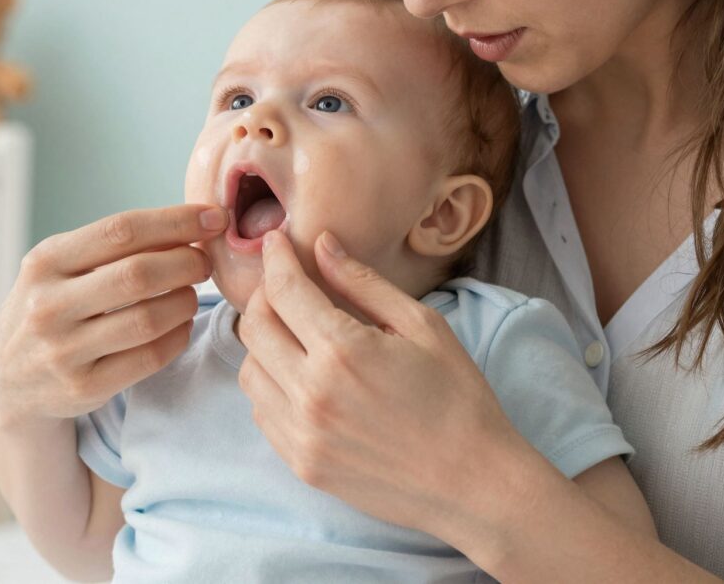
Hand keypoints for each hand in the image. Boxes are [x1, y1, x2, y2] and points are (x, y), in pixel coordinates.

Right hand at [0, 204, 227, 432]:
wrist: (10, 382)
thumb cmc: (50, 308)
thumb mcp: (58, 267)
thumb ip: (110, 246)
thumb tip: (189, 222)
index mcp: (45, 262)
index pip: (121, 231)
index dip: (175, 222)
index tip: (211, 218)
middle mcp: (48, 305)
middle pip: (138, 274)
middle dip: (187, 263)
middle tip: (204, 263)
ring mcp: (64, 351)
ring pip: (149, 319)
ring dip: (185, 301)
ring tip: (190, 294)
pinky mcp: (84, 388)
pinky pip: (150, 357)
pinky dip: (178, 336)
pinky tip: (181, 325)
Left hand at [237, 229, 528, 548]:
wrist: (474, 483)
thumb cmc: (458, 398)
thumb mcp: (422, 326)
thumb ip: (364, 283)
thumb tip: (322, 245)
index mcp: (343, 351)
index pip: (284, 290)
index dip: (275, 257)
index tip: (276, 240)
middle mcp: (311, 394)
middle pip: (254, 326)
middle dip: (264, 294)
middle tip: (285, 283)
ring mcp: (302, 434)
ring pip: (249, 370)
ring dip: (263, 342)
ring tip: (293, 331)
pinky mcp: (302, 463)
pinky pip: (262, 412)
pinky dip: (271, 384)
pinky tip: (300, 376)